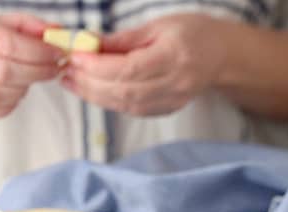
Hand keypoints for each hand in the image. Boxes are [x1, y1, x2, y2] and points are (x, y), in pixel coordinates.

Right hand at [0, 7, 63, 119]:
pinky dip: (8, 106)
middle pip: (2, 73)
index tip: (57, 54)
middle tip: (53, 69)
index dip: (37, 52)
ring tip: (31, 78)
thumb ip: (23, 24)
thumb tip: (56, 33)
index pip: (5, 44)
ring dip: (23, 90)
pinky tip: (15, 92)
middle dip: (36, 73)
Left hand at [61, 14, 225, 115]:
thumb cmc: (191, 33)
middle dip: (90, 83)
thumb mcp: (158, 25)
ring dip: (93, 95)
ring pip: (124, 104)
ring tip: (71, 82)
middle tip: (66, 71)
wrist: (221, 57)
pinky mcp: (164, 111)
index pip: (129, 69)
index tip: (75, 57)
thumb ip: (122, 39)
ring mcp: (171, 101)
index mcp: (174, 57)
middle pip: (123, 91)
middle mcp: (174, 84)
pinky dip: (107, 101)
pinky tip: (90, 90)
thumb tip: (87, 44)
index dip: (98, 66)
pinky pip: (130, 110)